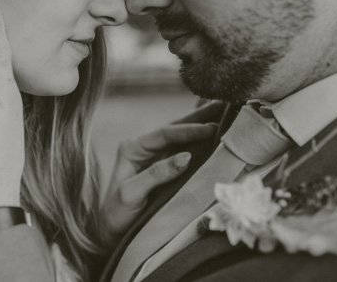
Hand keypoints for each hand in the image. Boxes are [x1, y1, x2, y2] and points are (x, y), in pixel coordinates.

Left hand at [98, 122, 217, 247]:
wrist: (112, 230)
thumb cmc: (118, 212)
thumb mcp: (132, 192)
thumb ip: (157, 173)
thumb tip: (186, 156)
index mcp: (132, 147)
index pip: (164, 134)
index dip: (188, 130)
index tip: (211, 128)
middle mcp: (144, 147)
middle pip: (174, 129)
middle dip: (198, 118)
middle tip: (223, 105)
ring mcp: (154, 157)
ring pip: (181, 138)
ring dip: (201, 127)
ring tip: (224, 116)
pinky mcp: (163, 168)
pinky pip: (184, 152)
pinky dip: (200, 144)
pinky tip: (215, 137)